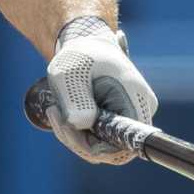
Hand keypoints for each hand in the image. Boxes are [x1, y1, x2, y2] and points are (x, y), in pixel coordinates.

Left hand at [46, 17, 156, 164]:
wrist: (84, 44)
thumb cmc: (79, 56)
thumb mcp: (69, 74)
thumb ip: (76, 100)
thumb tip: (81, 125)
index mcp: (134, 99)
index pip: (127, 143)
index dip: (98, 147)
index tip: (70, 127)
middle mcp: (138, 112)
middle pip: (112, 149)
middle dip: (78, 141)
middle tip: (55, 114)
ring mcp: (128, 116)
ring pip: (101, 146)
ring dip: (73, 136)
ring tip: (55, 110)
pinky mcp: (117, 119)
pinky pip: (97, 138)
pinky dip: (76, 132)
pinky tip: (61, 113)